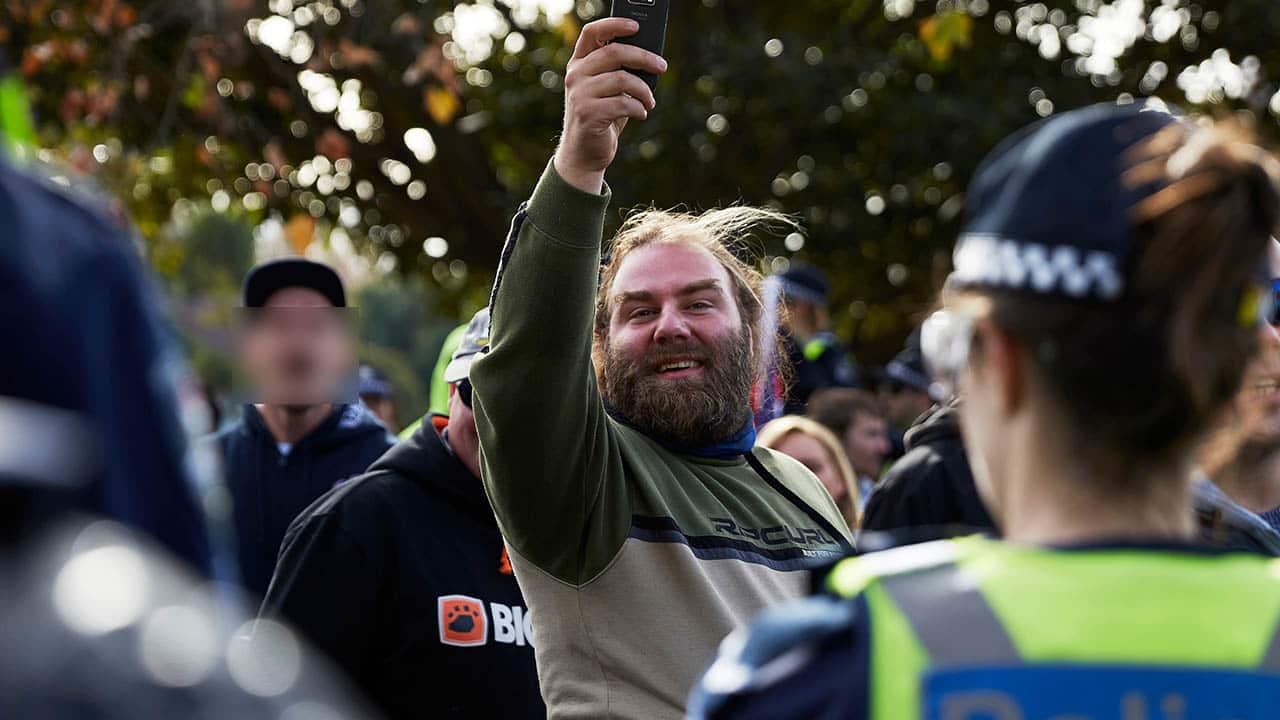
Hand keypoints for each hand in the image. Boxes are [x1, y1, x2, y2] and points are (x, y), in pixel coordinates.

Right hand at [553, 18, 666, 193]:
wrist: (584, 154)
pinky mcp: (587, 113)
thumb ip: (621, 72)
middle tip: (661, 67)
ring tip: (650, 102)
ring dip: (644, 91)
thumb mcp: (609, 90)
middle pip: (614, 52)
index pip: (592, 33)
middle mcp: (575, 75)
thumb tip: (651, 58)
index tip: (637, 26)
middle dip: (643, 58)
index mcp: (578, 64)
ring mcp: (578, 94)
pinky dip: (639, 109)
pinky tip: (641, 114)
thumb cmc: (602, 117)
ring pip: (622, 79)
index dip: (614, 24)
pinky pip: (623, 103)